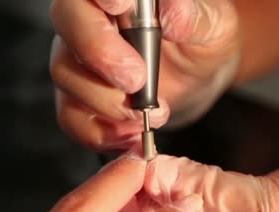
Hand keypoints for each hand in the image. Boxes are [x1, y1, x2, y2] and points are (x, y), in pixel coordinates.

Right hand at [49, 0, 240, 151]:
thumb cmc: (201, 41)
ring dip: (106, 100)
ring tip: (149, 112)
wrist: (197, 78)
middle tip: (137, 79)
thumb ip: (194, 17)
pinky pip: (71, 117)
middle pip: (67, 21)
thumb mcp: (213, 26)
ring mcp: (77, 59)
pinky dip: (100, 132)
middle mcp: (89, 18)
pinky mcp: (78, 98)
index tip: (120, 6)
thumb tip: (173, 12)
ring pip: (65, 72)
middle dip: (99, 52)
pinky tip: (131, 133)